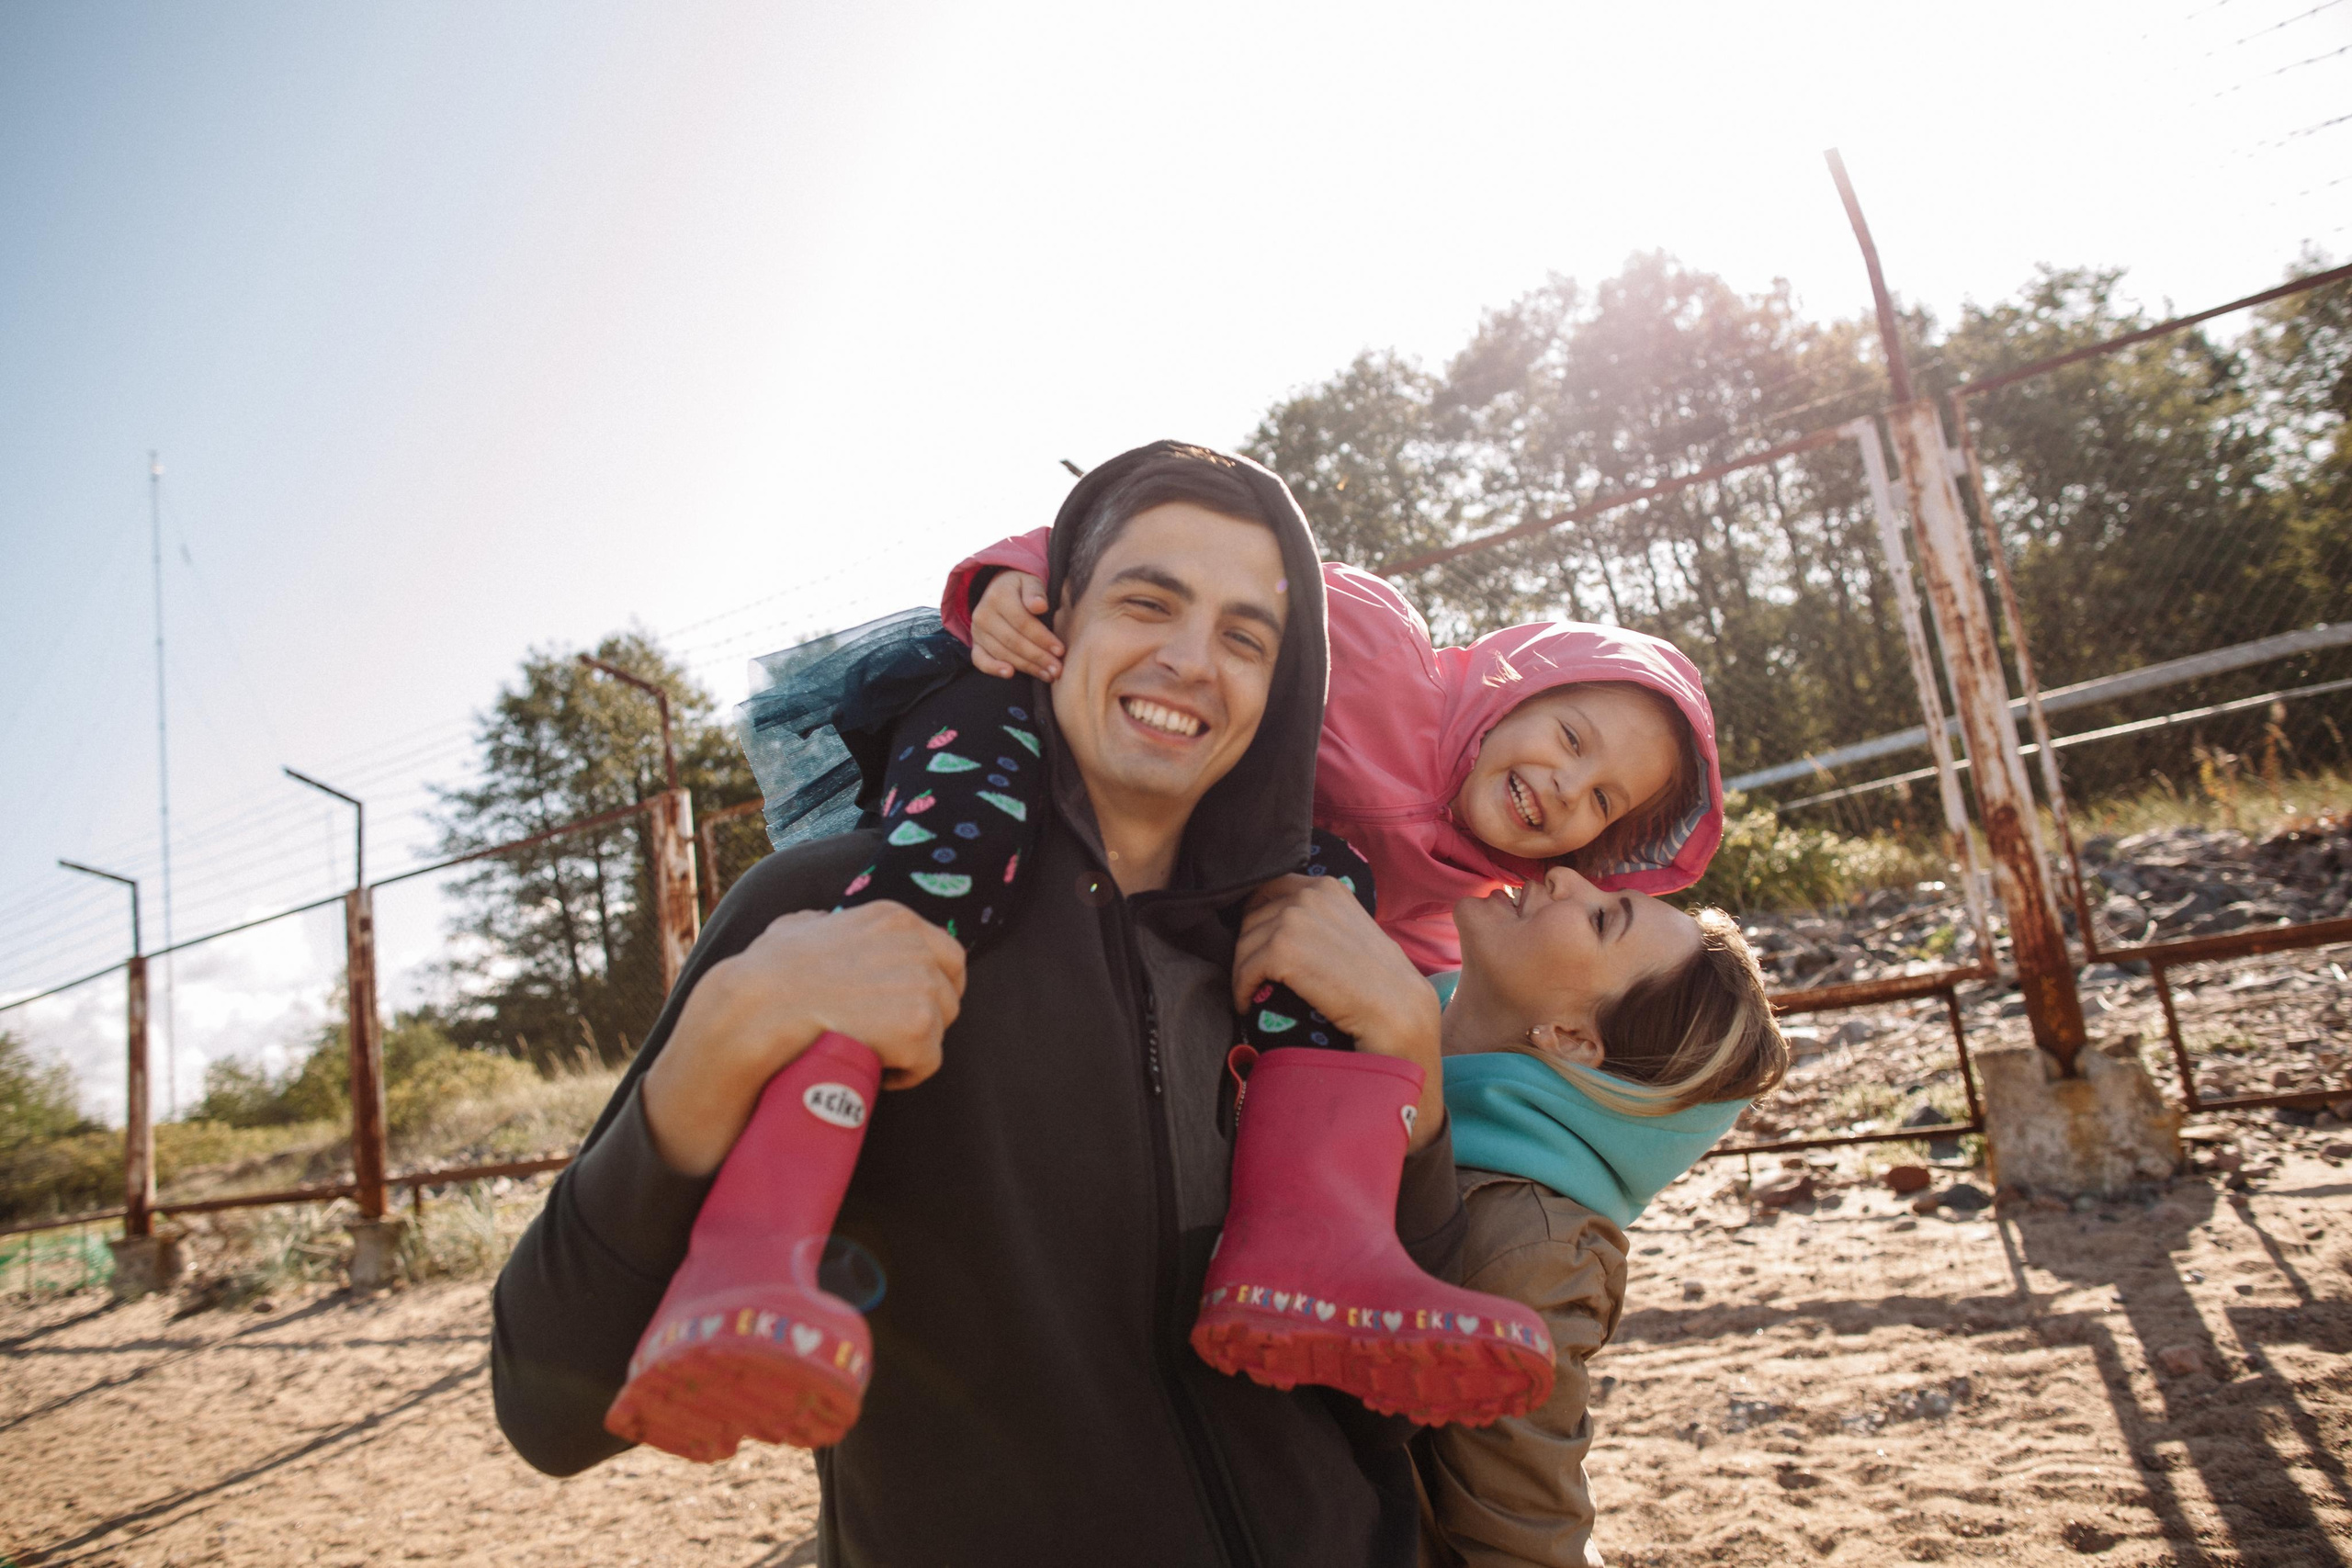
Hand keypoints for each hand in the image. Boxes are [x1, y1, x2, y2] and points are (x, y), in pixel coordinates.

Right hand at [642, 902, 965, 1174]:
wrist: (756, 1008)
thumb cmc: (767, 973)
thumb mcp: (798, 927)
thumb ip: (825, 923)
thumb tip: (824, 923)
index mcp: (894, 919)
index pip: (948, 955)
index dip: (933, 988)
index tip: (909, 1011)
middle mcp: (916, 946)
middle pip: (949, 996)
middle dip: (924, 1021)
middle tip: (887, 1039)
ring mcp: (920, 985)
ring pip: (939, 1031)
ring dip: (911, 1049)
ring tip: (873, 1056)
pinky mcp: (917, 1027)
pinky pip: (929, 1062)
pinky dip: (905, 1075)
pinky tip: (874, 1072)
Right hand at [971, 570, 1061, 680]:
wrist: (1000, 590)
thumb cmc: (1022, 588)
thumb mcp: (1031, 582)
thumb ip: (1035, 592)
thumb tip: (1040, 606)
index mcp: (998, 597)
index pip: (1023, 622)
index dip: (1042, 638)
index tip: (1060, 650)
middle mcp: (984, 614)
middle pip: (1014, 641)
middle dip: (1038, 657)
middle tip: (1057, 669)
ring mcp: (977, 631)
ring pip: (1003, 653)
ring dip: (1026, 667)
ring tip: (1047, 674)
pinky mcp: (975, 644)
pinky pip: (980, 660)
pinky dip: (993, 669)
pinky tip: (1010, 674)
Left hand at [1233, 875, 1445, 1151]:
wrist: (1399, 1013)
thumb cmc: (1380, 983)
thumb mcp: (1351, 933)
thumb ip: (1320, 919)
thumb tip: (1281, 925)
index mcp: (1326, 887)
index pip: (1269, 891)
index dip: (1256, 919)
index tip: (1257, 947)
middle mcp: (1309, 895)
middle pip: (1252, 918)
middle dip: (1249, 949)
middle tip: (1256, 980)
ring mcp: (1294, 919)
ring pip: (1244, 944)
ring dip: (1244, 973)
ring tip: (1255, 996)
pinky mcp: (1283, 949)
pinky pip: (1244, 969)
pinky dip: (1243, 991)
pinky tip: (1251, 1007)